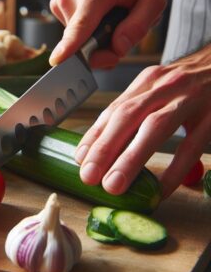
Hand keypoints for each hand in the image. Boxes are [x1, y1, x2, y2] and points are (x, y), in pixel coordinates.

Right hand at [49, 0, 165, 67]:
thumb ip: (141, 24)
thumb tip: (119, 48)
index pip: (80, 26)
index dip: (69, 48)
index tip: (57, 60)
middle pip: (82, 43)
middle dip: (102, 49)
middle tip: (120, 34)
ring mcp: (60, 2)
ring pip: (78, 39)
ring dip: (96, 37)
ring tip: (108, 15)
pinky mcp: (56, 6)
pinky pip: (73, 32)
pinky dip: (87, 29)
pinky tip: (97, 13)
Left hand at [75, 46, 210, 197]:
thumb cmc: (189, 82)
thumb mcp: (159, 88)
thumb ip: (136, 111)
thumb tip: (105, 146)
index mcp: (146, 82)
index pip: (114, 109)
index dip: (94, 135)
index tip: (80, 159)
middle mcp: (163, 86)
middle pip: (128, 116)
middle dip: (104, 148)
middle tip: (88, 176)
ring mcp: (189, 98)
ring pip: (156, 127)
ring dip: (131, 158)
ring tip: (113, 184)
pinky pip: (191, 145)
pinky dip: (174, 169)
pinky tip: (160, 189)